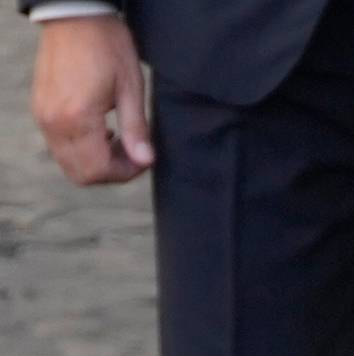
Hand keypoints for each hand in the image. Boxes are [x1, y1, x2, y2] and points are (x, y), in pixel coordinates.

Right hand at [31, 15, 152, 185]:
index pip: (98, 170)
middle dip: (111, 172)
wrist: (75, 17)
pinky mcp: (40, 110)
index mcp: (77, 118)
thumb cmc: (107, 47)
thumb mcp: (131, 88)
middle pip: (81, 174)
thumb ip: (136, 129)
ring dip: (96, 162)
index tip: (144, 158)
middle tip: (133, 153)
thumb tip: (146, 161)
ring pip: (68, 163)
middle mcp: (54, 122)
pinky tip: (102, 131)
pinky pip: (59, 146)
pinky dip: (82, 149)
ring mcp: (43, 117)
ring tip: (119, 140)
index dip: (126, 172)